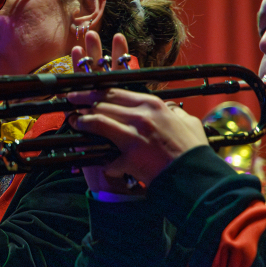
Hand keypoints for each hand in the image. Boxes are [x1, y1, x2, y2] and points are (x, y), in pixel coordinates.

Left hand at [68, 32, 207, 188]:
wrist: (195, 176)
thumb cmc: (193, 151)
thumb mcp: (189, 123)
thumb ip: (177, 114)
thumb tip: (173, 110)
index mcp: (153, 105)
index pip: (116, 91)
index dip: (95, 91)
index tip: (83, 91)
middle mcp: (141, 115)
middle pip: (103, 102)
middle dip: (83, 100)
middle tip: (70, 100)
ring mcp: (134, 134)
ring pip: (98, 120)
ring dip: (83, 120)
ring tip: (74, 121)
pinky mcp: (129, 155)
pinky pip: (106, 153)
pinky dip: (100, 155)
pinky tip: (91, 154)